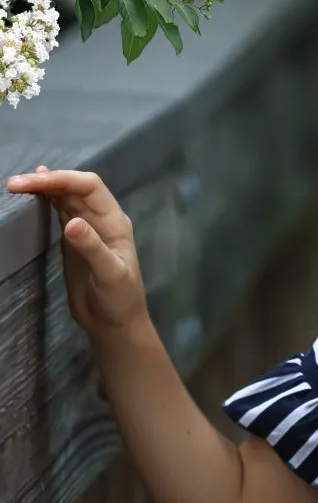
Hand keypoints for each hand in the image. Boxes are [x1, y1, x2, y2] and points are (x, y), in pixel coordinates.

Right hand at [6, 166, 149, 339]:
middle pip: (74, 188)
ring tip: (17, 184)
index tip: (34, 180)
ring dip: (44, 187)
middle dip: (47, 180)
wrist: (115, 323)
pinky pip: (59, 212)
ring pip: (65, 197)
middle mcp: (101, 219)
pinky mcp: (72, 240)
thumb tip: (71, 222)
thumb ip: (92, 248)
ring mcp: (86, 228)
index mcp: (114, 221)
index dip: (63, 179)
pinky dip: (45, 200)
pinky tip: (33, 192)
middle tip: (14, 183)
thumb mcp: (110, 275)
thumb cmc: (120, 299)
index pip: (89, 187)